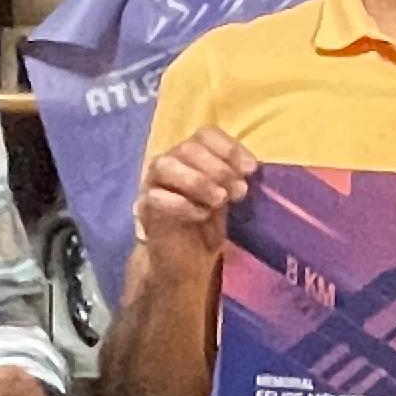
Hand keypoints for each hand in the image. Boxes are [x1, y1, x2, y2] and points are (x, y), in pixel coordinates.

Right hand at [133, 126, 254, 273]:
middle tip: (238, 190)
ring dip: (197, 181)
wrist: (186, 261)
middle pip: (186, 148)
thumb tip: (249, 167)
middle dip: (217, 167)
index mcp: (192, 157)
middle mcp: (170, 164)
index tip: (251, 169)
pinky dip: (182, 204)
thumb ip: (235, 179)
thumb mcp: (227, 198)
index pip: (205, 134)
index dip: (229, 147)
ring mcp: (152, 184)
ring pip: (165, 166)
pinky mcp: (144, 209)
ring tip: (220, 200)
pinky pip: (155, 197)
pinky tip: (202, 215)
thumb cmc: (207, 225)